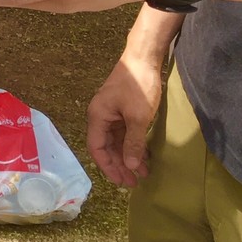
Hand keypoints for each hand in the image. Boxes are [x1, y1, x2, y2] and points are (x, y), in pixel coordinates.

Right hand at [87, 53, 162, 186]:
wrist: (144, 58)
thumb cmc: (139, 86)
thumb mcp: (138, 117)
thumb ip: (133, 143)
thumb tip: (128, 166)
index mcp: (98, 117)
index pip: (97, 148)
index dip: (108, 167)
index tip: (122, 182)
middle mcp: (101, 117)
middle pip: (107, 147)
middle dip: (119, 166)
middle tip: (134, 183)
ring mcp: (112, 114)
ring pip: (117, 142)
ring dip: (128, 157)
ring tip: (142, 174)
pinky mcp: (123, 111)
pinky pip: (125, 134)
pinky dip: (133, 146)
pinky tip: (144, 156)